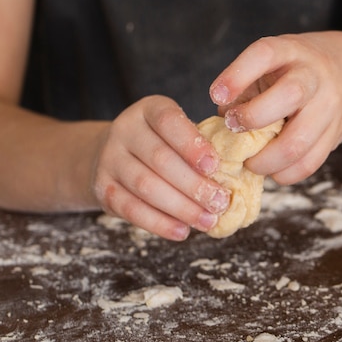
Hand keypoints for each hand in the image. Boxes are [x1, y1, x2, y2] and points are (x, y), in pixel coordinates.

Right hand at [91, 95, 230, 240]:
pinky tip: (182, 231)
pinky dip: (159, 223)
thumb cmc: (162, 144)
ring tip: (208, 220)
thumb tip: (239, 172)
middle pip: (160, 159)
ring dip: (181, 207)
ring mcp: (109, 158)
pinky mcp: (102, 188)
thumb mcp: (177, 132)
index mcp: (148, 109)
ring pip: (146, 186)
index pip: (168, 121)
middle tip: (220, 202)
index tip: (215, 166)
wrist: (111, 154)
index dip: (191, 144)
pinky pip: (131, 209)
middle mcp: (124, 129)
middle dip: (194, 184)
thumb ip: (202, 145)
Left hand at [209, 32, 341, 184]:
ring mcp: (329, 106)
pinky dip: (284, 174)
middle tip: (233, 128)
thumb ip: (243, 88)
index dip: (237, 75)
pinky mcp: (336, 135)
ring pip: (298, 141)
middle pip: (289, 95)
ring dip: (265, 159)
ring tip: (249, 161)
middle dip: (253, 118)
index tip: (216, 95)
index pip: (265, 54)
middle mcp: (314, 75)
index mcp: (291, 50)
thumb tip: (220, 126)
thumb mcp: (272, 64)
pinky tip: (271, 168)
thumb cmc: (296, 70)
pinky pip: (310, 163)